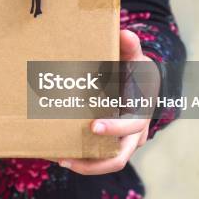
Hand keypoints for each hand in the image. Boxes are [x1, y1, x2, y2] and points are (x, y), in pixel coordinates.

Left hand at [57, 30, 157, 174]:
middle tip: (65, 157)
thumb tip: (125, 34)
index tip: (93, 126)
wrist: (138, 84)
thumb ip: (130, 47)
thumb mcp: (135, 58)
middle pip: (118, 157)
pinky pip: (97, 158)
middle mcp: (134, 133)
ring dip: (83, 164)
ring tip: (58, 159)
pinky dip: (80, 158)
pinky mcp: (110, 144)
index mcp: (141, 111)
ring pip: (106, 162)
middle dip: (93, 161)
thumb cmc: (134, 71)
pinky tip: (57, 154)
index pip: (131, 126)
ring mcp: (122, 142)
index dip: (114, 129)